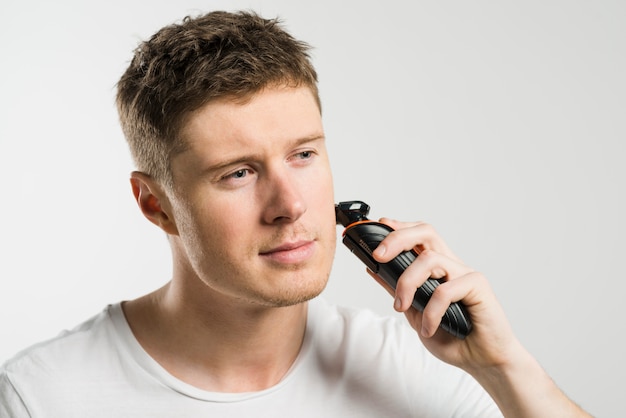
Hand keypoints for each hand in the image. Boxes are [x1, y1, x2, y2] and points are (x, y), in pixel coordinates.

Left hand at [367, 218, 522, 372]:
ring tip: (401, 307)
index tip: (379, 225)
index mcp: (437, 268)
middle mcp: (451, 265)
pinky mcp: (478, 286)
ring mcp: (465, 273)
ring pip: (430, 259)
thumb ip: (397, 290)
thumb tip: (373, 268)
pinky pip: (445, 290)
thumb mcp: (415, 313)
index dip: (399, 228)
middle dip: (398, 238)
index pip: (419, 236)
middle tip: (379, 255)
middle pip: (426, 232)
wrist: (482, 360)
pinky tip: (430, 329)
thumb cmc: (453, 337)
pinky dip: (431, 311)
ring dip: (407, 283)